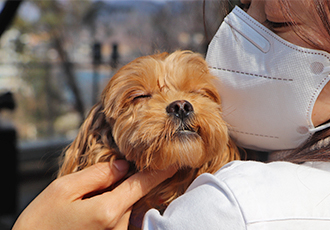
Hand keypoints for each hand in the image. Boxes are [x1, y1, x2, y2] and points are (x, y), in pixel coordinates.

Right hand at [13, 160, 176, 229]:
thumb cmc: (41, 222)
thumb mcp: (63, 190)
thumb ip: (97, 175)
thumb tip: (123, 165)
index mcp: (108, 211)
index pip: (141, 185)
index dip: (158, 172)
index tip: (173, 163)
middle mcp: (117, 228)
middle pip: (132, 196)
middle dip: (124, 185)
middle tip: (98, 186)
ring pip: (125, 209)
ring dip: (115, 200)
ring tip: (85, 205)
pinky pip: (119, 221)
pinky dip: (113, 211)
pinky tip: (90, 213)